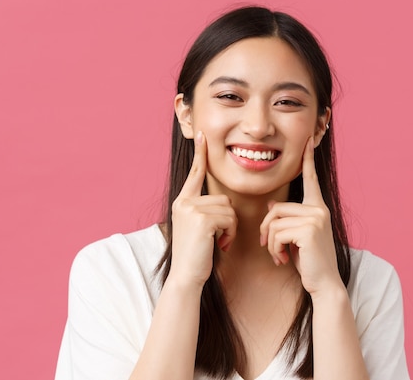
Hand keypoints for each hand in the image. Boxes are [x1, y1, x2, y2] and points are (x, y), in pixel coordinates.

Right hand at [169, 131, 236, 287]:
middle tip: (219, 238)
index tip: (202, 135)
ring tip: (218, 242)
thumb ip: (205, 211)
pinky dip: (230, 233)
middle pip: (222, 197)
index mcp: (182, 202)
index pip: (195, 173)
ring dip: (230, 228)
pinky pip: (229, 218)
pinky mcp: (201, 219)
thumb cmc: (197, 255)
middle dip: (228, 219)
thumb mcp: (199, 228)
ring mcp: (191, 209)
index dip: (200, 154)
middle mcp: (184, 202)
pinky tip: (220, 245)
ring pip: (228, 208)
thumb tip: (223, 203)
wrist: (186, 276)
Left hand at [259, 137, 342, 296]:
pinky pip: (277, 233)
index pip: (310, 180)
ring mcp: (315, 218)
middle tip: (270, 248)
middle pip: (276, 209)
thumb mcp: (296, 237)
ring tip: (279, 255)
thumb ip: (288, 220)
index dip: (307, 160)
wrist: (324, 284)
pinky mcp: (308, 230)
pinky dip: (274, 249)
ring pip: (274, 222)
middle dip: (267, 230)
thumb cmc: (309, 262)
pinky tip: (282, 259)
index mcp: (318, 208)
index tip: (307, 141)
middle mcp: (319, 210)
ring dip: (271, 243)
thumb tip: (271, 207)